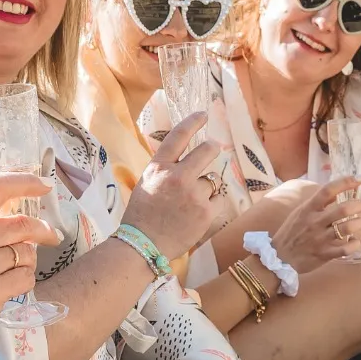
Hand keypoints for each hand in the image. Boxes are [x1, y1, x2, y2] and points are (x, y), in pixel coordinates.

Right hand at [0, 171, 61, 359]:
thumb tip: (23, 208)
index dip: (26, 182)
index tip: (45, 185)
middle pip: (22, 223)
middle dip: (43, 230)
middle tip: (52, 236)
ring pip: (27, 252)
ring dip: (28, 261)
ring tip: (10, 272)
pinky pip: (27, 276)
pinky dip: (24, 282)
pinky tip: (8, 288)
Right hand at [119, 111, 227, 259]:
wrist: (143, 245)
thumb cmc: (142, 215)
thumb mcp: (147, 183)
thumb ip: (165, 169)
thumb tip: (186, 157)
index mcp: (158, 168)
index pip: (178, 136)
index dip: (192, 122)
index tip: (203, 114)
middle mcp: (177, 177)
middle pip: (206, 151)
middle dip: (212, 148)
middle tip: (213, 149)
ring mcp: (193, 194)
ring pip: (211, 180)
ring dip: (205, 189)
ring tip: (189, 204)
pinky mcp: (206, 212)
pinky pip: (218, 199)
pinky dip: (211, 205)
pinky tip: (196, 215)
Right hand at [265, 175, 360, 271]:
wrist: (279, 258)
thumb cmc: (291, 232)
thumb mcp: (300, 213)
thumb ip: (317, 204)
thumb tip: (336, 192)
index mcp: (308, 209)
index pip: (327, 190)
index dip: (345, 182)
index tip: (358, 180)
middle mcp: (315, 222)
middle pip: (343, 209)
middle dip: (357, 205)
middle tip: (360, 206)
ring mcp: (320, 239)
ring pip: (347, 228)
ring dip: (357, 223)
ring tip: (357, 223)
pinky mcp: (324, 254)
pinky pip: (346, 249)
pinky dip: (354, 244)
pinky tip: (354, 241)